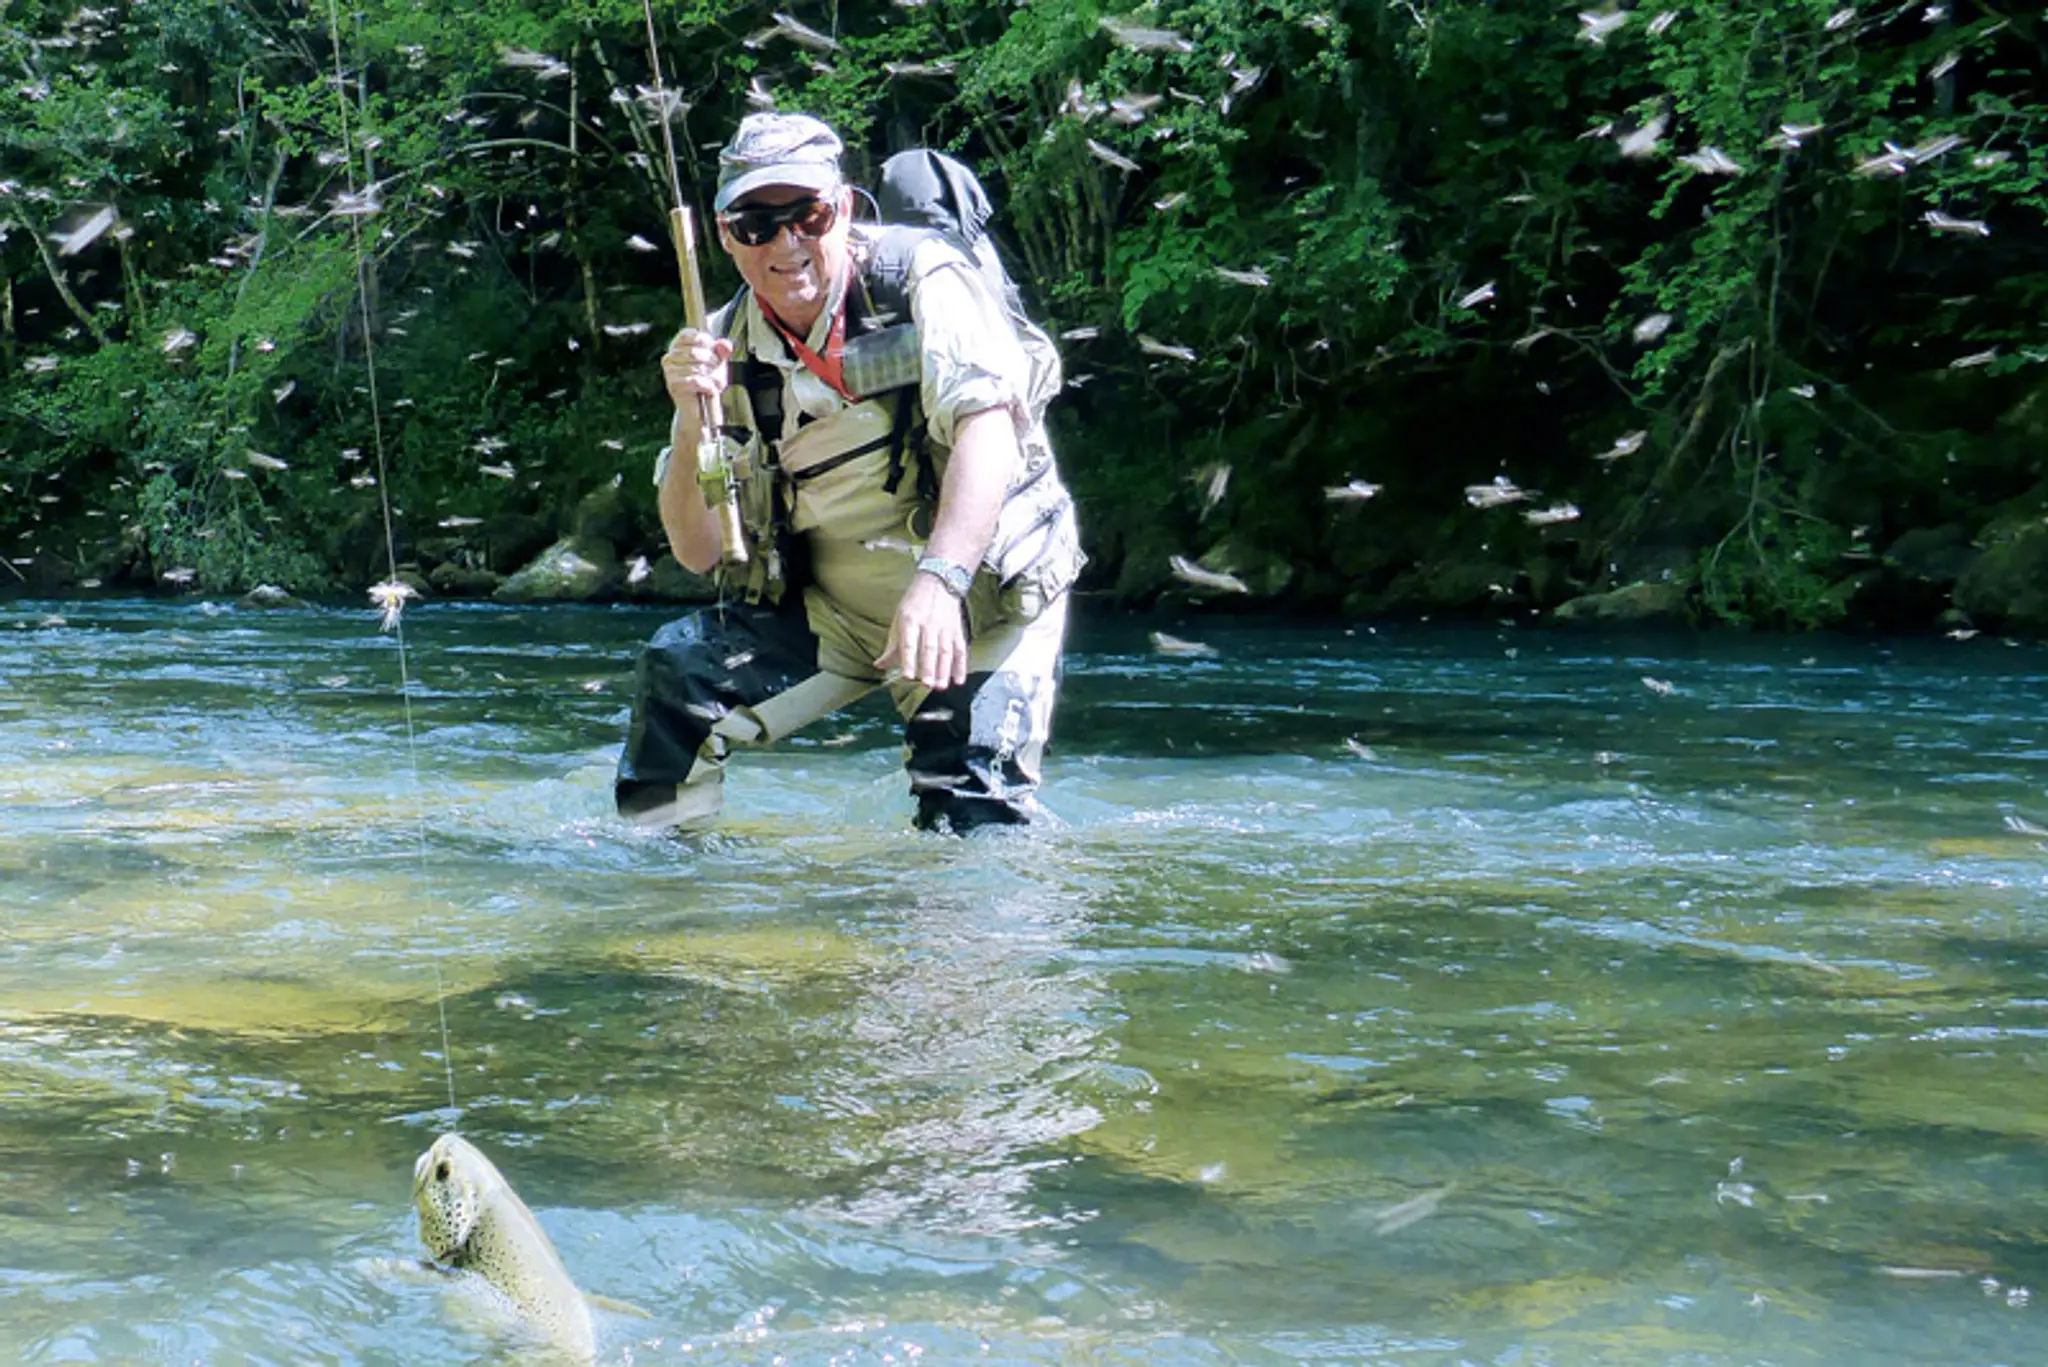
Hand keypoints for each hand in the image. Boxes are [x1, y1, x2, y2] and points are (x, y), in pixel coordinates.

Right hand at [661, 328, 732, 407]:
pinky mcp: (673, 385)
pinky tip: (710, 389)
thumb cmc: (706, 377)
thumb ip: (721, 350)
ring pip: (697, 368)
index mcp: (678, 345)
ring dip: (712, 375)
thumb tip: (726, 346)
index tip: (713, 350)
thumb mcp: (716, 361)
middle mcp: (670, 356)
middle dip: (712, 361)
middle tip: (717, 369)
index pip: (689, 335)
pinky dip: (707, 385)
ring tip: (716, 382)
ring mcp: (669, 371)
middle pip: (695, 352)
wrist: (699, 405)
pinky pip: (695, 381)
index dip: (706, 341)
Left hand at [875, 573, 968, 689]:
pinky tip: (958, 679)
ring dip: (944, 670)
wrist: (939, 581)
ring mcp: (945, 628)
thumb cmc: (916, 601)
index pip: (909, 643)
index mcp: (910, 620)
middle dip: (928, 668)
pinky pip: (960, 650)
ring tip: (941, 686)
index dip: (908, 660)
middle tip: (926, 684)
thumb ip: (892, 644)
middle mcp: (929, 624)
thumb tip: (880, 664)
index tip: (907, 676)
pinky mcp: (957, 631)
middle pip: (929, 649)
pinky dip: (960, 666)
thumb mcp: (899, 618)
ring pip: (945, 652)